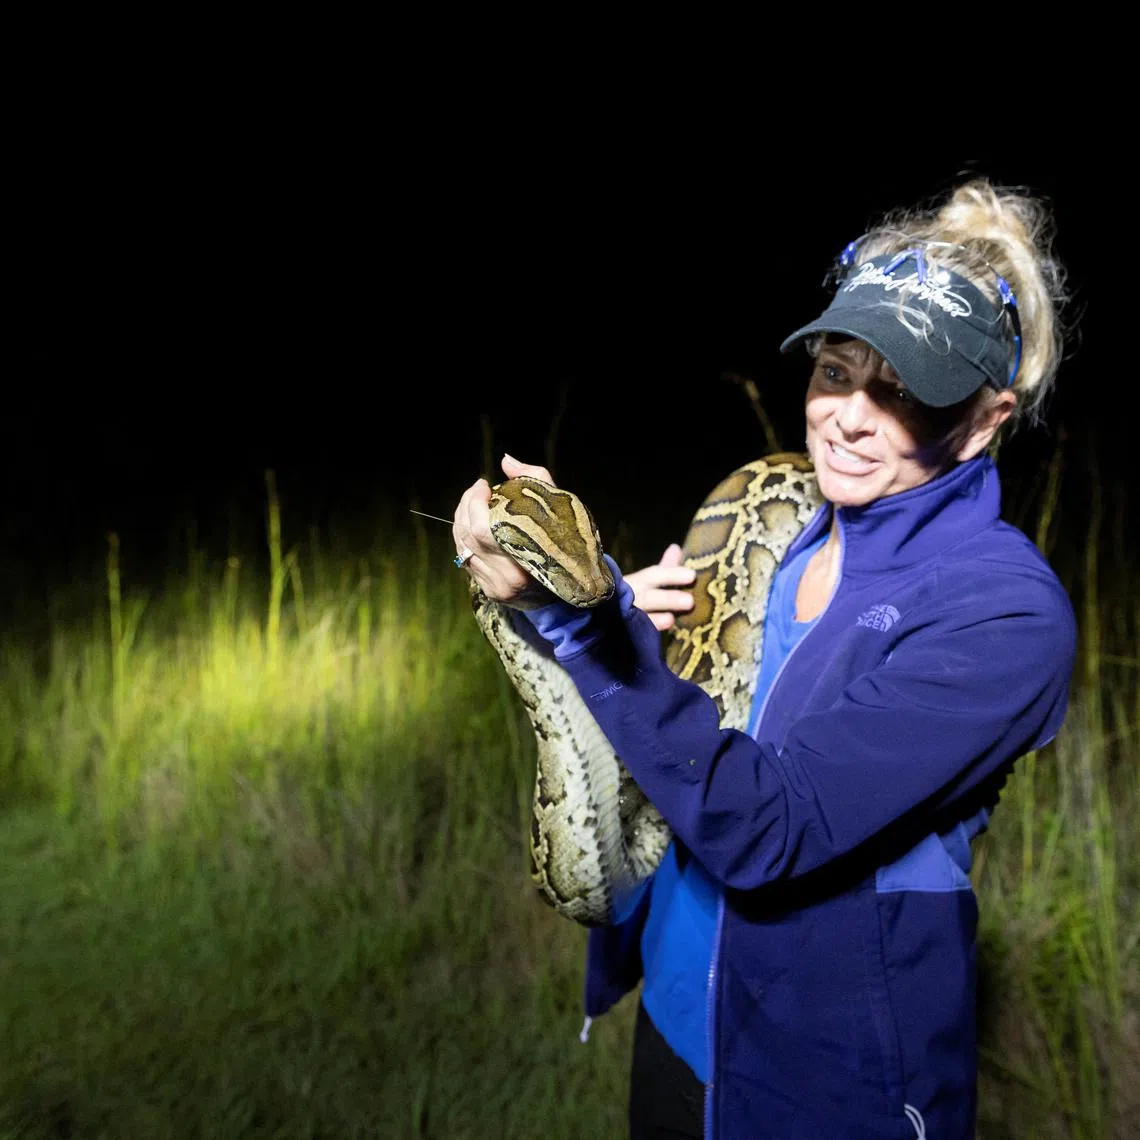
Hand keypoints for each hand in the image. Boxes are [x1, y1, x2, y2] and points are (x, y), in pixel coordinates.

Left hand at [452, 454, 559, 608]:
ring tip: (473, 502)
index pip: (481, 530)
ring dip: (462, 519)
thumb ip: (533, 478)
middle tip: (477, 489)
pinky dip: (464, 537)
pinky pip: (464, 559)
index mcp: (524, 561)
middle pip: (467, 535)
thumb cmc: (565, 541)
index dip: (474, 502)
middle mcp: (506, 579)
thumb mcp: (558, 506)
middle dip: (466, 505)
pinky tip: (472, 523)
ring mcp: (495, 587)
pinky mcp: (488, 591)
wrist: (571, 585)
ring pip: (462, 546)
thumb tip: (505, 461)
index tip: (484, 485)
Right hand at [624, 543, 695, 630]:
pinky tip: (650, 638)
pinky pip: (629, 635)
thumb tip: (676, 547)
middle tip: (689, 601)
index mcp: (636, 582)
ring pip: (639, 618)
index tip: (692, 576)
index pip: (655, 575)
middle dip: (668, 599)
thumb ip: (664, 568)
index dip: (673, 575)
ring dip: (654, 619)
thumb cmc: (630, 596)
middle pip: (649, 597)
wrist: (596, 618)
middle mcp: (628, 598)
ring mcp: (622, 618)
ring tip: (670, 620)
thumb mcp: (646, 580)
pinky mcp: (618, 635)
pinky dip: (640, 635)